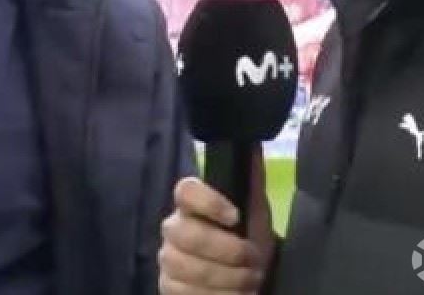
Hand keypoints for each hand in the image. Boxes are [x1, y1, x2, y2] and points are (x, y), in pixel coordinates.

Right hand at [159, 147, 275, 293]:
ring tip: (248, 282)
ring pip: (187, 268)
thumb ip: (251, 180)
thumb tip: (252, 144)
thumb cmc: (249, 237)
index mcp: (192, 204)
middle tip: (252, 260)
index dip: (208, 202)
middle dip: (227, 252)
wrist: (250, 274)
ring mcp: (167, 259)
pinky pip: (184, 293)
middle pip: (185, 234)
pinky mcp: (167, 287)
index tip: (235, 216)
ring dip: (227, 279)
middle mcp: (173, 229)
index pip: (185, 191)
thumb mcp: (256, 211)